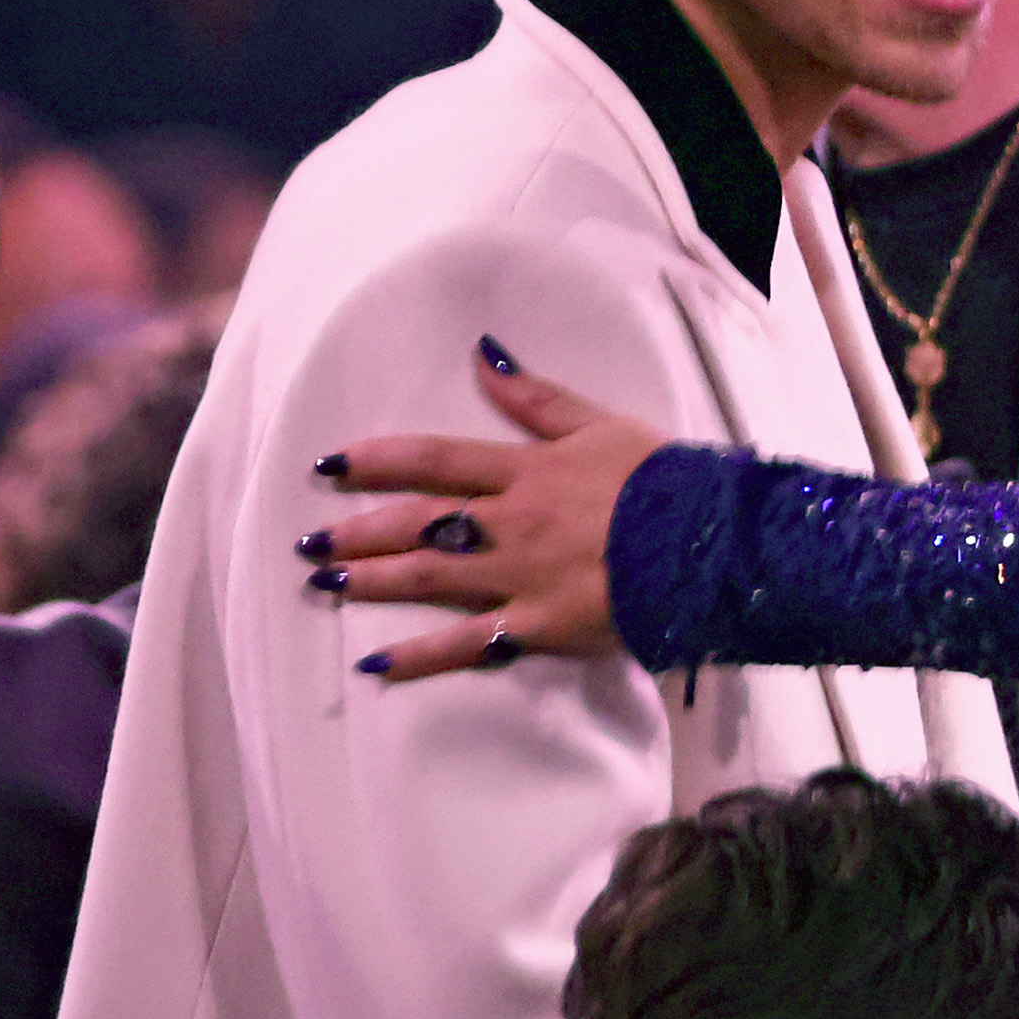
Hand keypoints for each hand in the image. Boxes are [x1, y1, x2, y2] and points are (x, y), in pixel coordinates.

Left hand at [304, 342, 665, 678]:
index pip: (436, 460)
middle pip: (419, 522)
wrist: (709, 544)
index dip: (378, 461)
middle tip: (309, 540)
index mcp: (526, 471)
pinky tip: (373, 664)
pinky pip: (467, 645)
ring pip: (429, 577)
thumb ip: (538, 398)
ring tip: (326, 581)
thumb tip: (483, 354)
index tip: (330, 466)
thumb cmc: (666, 481)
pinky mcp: (537, 626)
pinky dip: (418, 657)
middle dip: (359, 528)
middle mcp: (508, 523)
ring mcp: (518, 577)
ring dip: (372, 579)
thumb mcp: (604, 425)